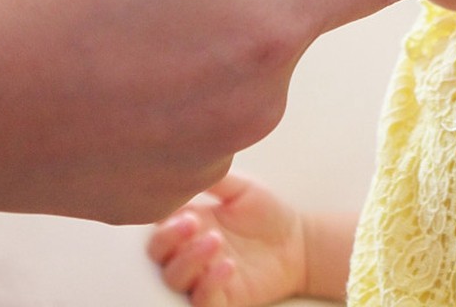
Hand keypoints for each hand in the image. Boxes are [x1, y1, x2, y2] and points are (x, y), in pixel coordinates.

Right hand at [148, 173, 308, 306]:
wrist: (298, 241)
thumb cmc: (267, 214)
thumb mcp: (241, 189)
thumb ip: (214, 180)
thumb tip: (188, 163)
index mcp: (189, 222)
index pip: (158, 222)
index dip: (160, 216)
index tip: (178, 206)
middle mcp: (189, 251)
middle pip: (157, 253)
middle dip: (168, 239)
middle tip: (192, 223)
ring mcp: (202, 276)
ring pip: (174, 278)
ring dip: (189, 260)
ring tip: (215, 241)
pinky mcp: (221, 298)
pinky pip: (203, 300)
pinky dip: (209, 286)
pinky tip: (227, 267)